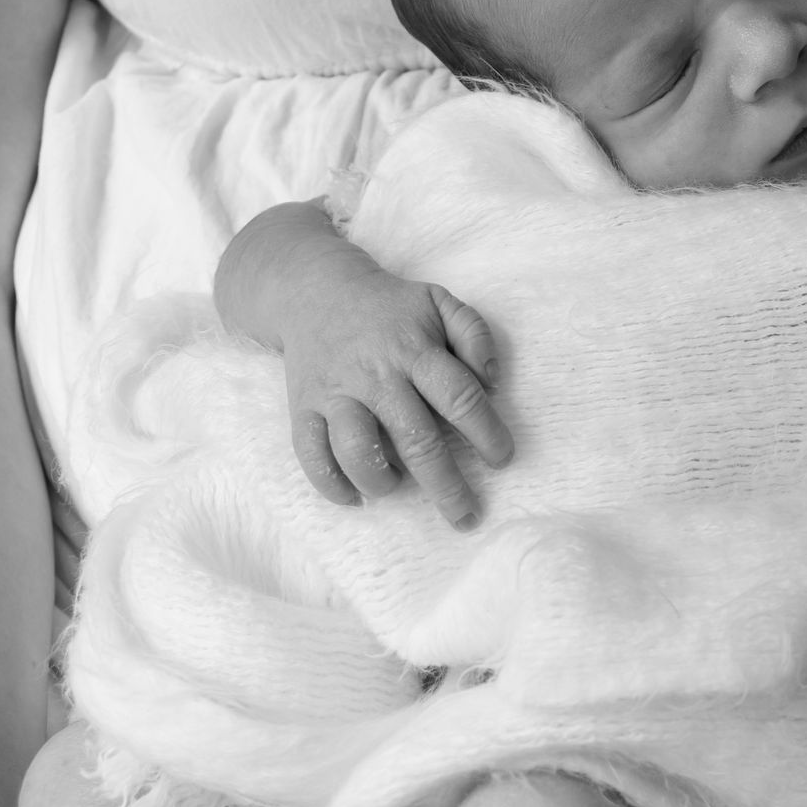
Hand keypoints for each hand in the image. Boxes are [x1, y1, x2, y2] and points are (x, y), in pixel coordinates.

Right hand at [280, 269, 511, 529]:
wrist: (313, 291)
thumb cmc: (388, 307)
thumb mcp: (438, 301)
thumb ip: (474, 334)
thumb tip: (492, 381)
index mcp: (414, 350)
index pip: (459, 396)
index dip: (486, 433)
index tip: (502, 459)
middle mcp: (375, 376)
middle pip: (416, 439)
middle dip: (446, 486)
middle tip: (467, 516)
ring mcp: (335, 394)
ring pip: (358, 451)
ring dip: (382, 481)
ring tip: (398, 488)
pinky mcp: (303, 408)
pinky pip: (311, 455)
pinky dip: (332, 484)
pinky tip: (355, 497)